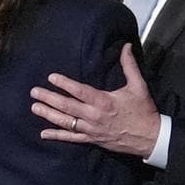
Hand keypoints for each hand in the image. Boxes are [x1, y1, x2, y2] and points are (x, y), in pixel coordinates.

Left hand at [30, 44, 160, 157]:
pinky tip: (43, 134)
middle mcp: (94, 116)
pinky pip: (71, 139)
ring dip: (49, 115)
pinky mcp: (92, 140)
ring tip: (34, 107)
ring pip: (66, 122)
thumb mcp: (138, 86)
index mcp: (104, 101)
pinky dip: (57, 136)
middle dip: (49, 98)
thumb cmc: (143, 110)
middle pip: (67, 106)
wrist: (150, 138)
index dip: (64, 84)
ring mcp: (91, 129)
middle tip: (34, 92)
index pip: (79, 91)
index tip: (51, 77)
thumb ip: (129, 65)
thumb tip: (126, 45)